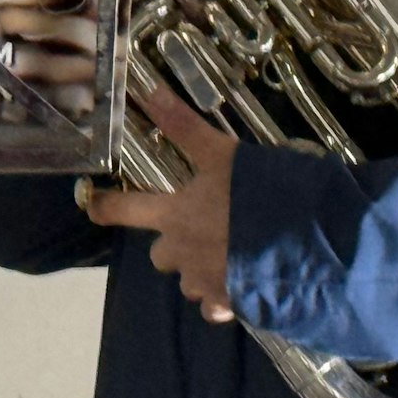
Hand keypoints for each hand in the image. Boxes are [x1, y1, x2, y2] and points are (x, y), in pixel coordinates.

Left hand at [84, 86, 241, 323]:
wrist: (305, 246)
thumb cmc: (258, 195)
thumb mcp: (223, 153)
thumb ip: (186, 127)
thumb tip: (149, 90)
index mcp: (175, 217)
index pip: (125, 212)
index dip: (105, 207)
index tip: (91, 207)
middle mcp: (183, 254)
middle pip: (160, 254)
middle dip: (173, 244)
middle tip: (200, 227)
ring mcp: (207, 284)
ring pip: (189, 282)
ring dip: (199, 270)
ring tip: (229, 252)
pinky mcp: (233, 306)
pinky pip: (216, 307)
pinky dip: (224, 298)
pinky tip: (244, 281)